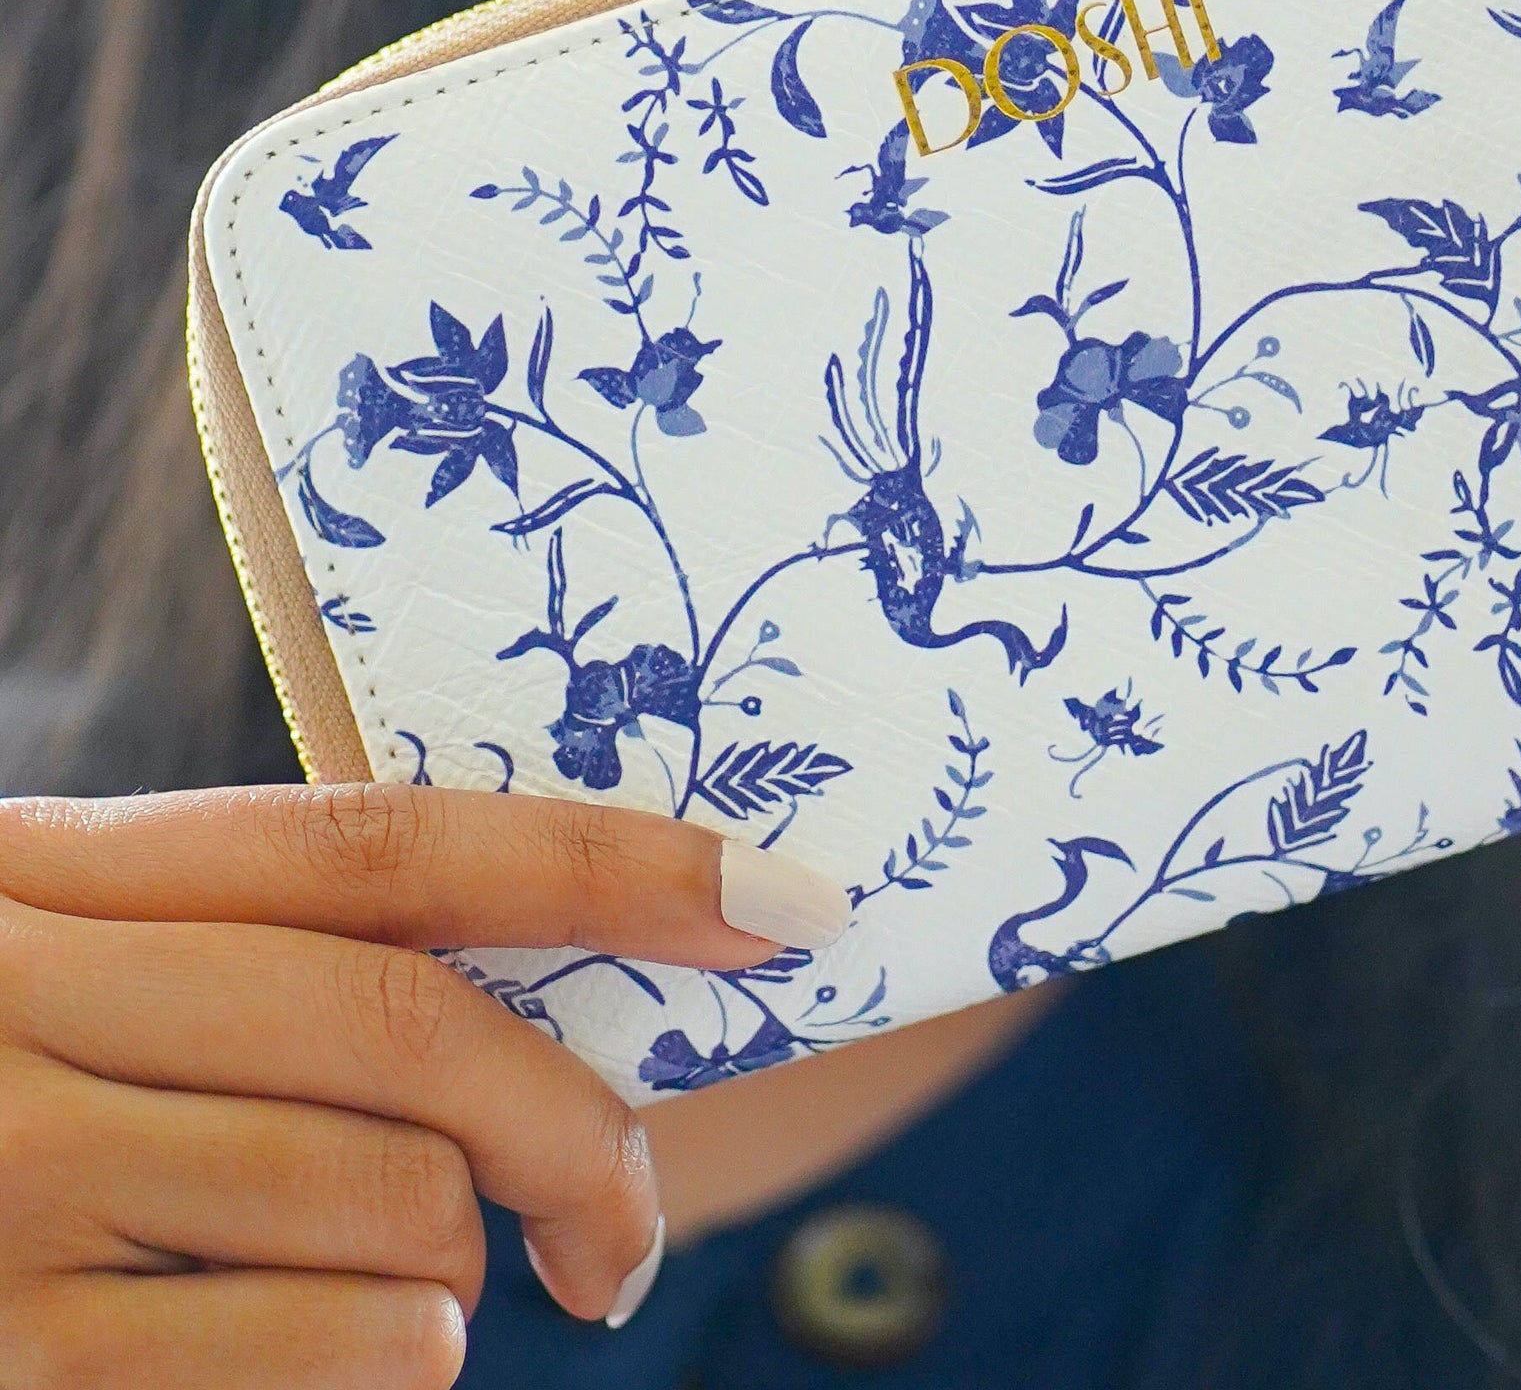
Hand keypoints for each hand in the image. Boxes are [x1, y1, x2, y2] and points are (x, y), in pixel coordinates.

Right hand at [0, 783, 847, 1388]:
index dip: (611, 860)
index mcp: (77, 874)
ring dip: (449, 1278)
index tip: (783, 896)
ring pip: (383, 1212)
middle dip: (577, 1133)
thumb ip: (282, 963)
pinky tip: (331, 1354)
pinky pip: (300, 1363)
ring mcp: (0, 1186)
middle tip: (619, 1229)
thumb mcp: (96, 968)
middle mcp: (33, 1004)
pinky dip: (373, 1371)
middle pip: (414, 1033)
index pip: (394, 842)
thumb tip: (561, 1012)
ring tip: (403, 1293)